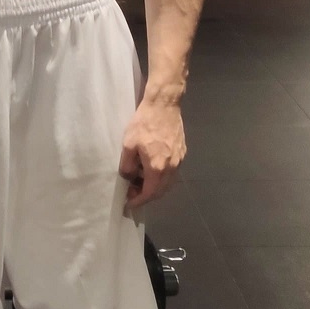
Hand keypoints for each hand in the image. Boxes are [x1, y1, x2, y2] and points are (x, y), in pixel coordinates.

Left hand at [119, 97, 185, 211]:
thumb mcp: (128, 144)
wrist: (164, 105)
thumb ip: (127, 166)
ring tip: (140, 181)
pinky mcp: (182, 153)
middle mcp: (171, 168)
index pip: (149, 193)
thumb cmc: (144, 123)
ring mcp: (179, 160)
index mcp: (157, 167)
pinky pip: (172, 173)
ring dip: (155, 187)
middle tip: (132, 192)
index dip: (138, 201)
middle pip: (161, 192)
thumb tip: (128, 178)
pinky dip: (162, 177)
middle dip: (146, 196)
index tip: (129, 203)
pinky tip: (151, 169)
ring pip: (168, 183)